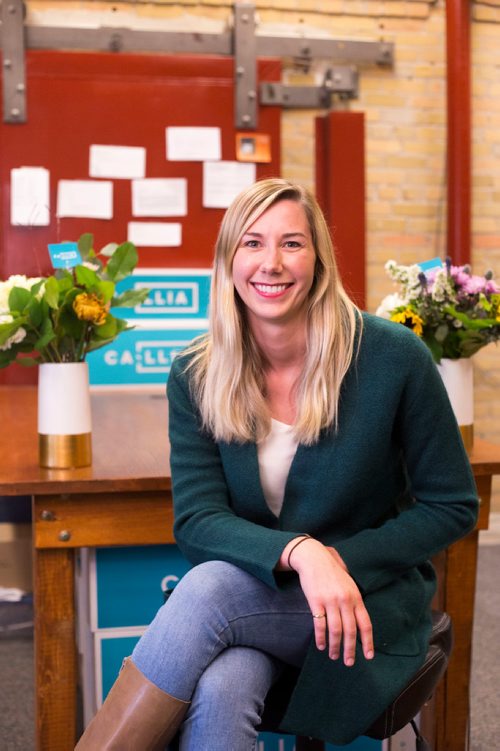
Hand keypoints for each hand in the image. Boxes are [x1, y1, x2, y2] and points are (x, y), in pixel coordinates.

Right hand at [286, 537, 373, 665]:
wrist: (313, 557)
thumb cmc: (331, 571)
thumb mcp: (348, 584)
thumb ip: (354, 601)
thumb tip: (358, 621)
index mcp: (356, 597)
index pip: (365, 624)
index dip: (368, 642)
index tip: (368, 656)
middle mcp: (345, 600)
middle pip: (351, 631)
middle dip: (350, 650)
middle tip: (348, 662)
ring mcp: (330, 601)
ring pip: (335, 630)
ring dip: (335, 646)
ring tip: (333, 656)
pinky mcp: (316, 601)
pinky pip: (320, 624)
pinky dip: (321, 637)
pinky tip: (321, 645)